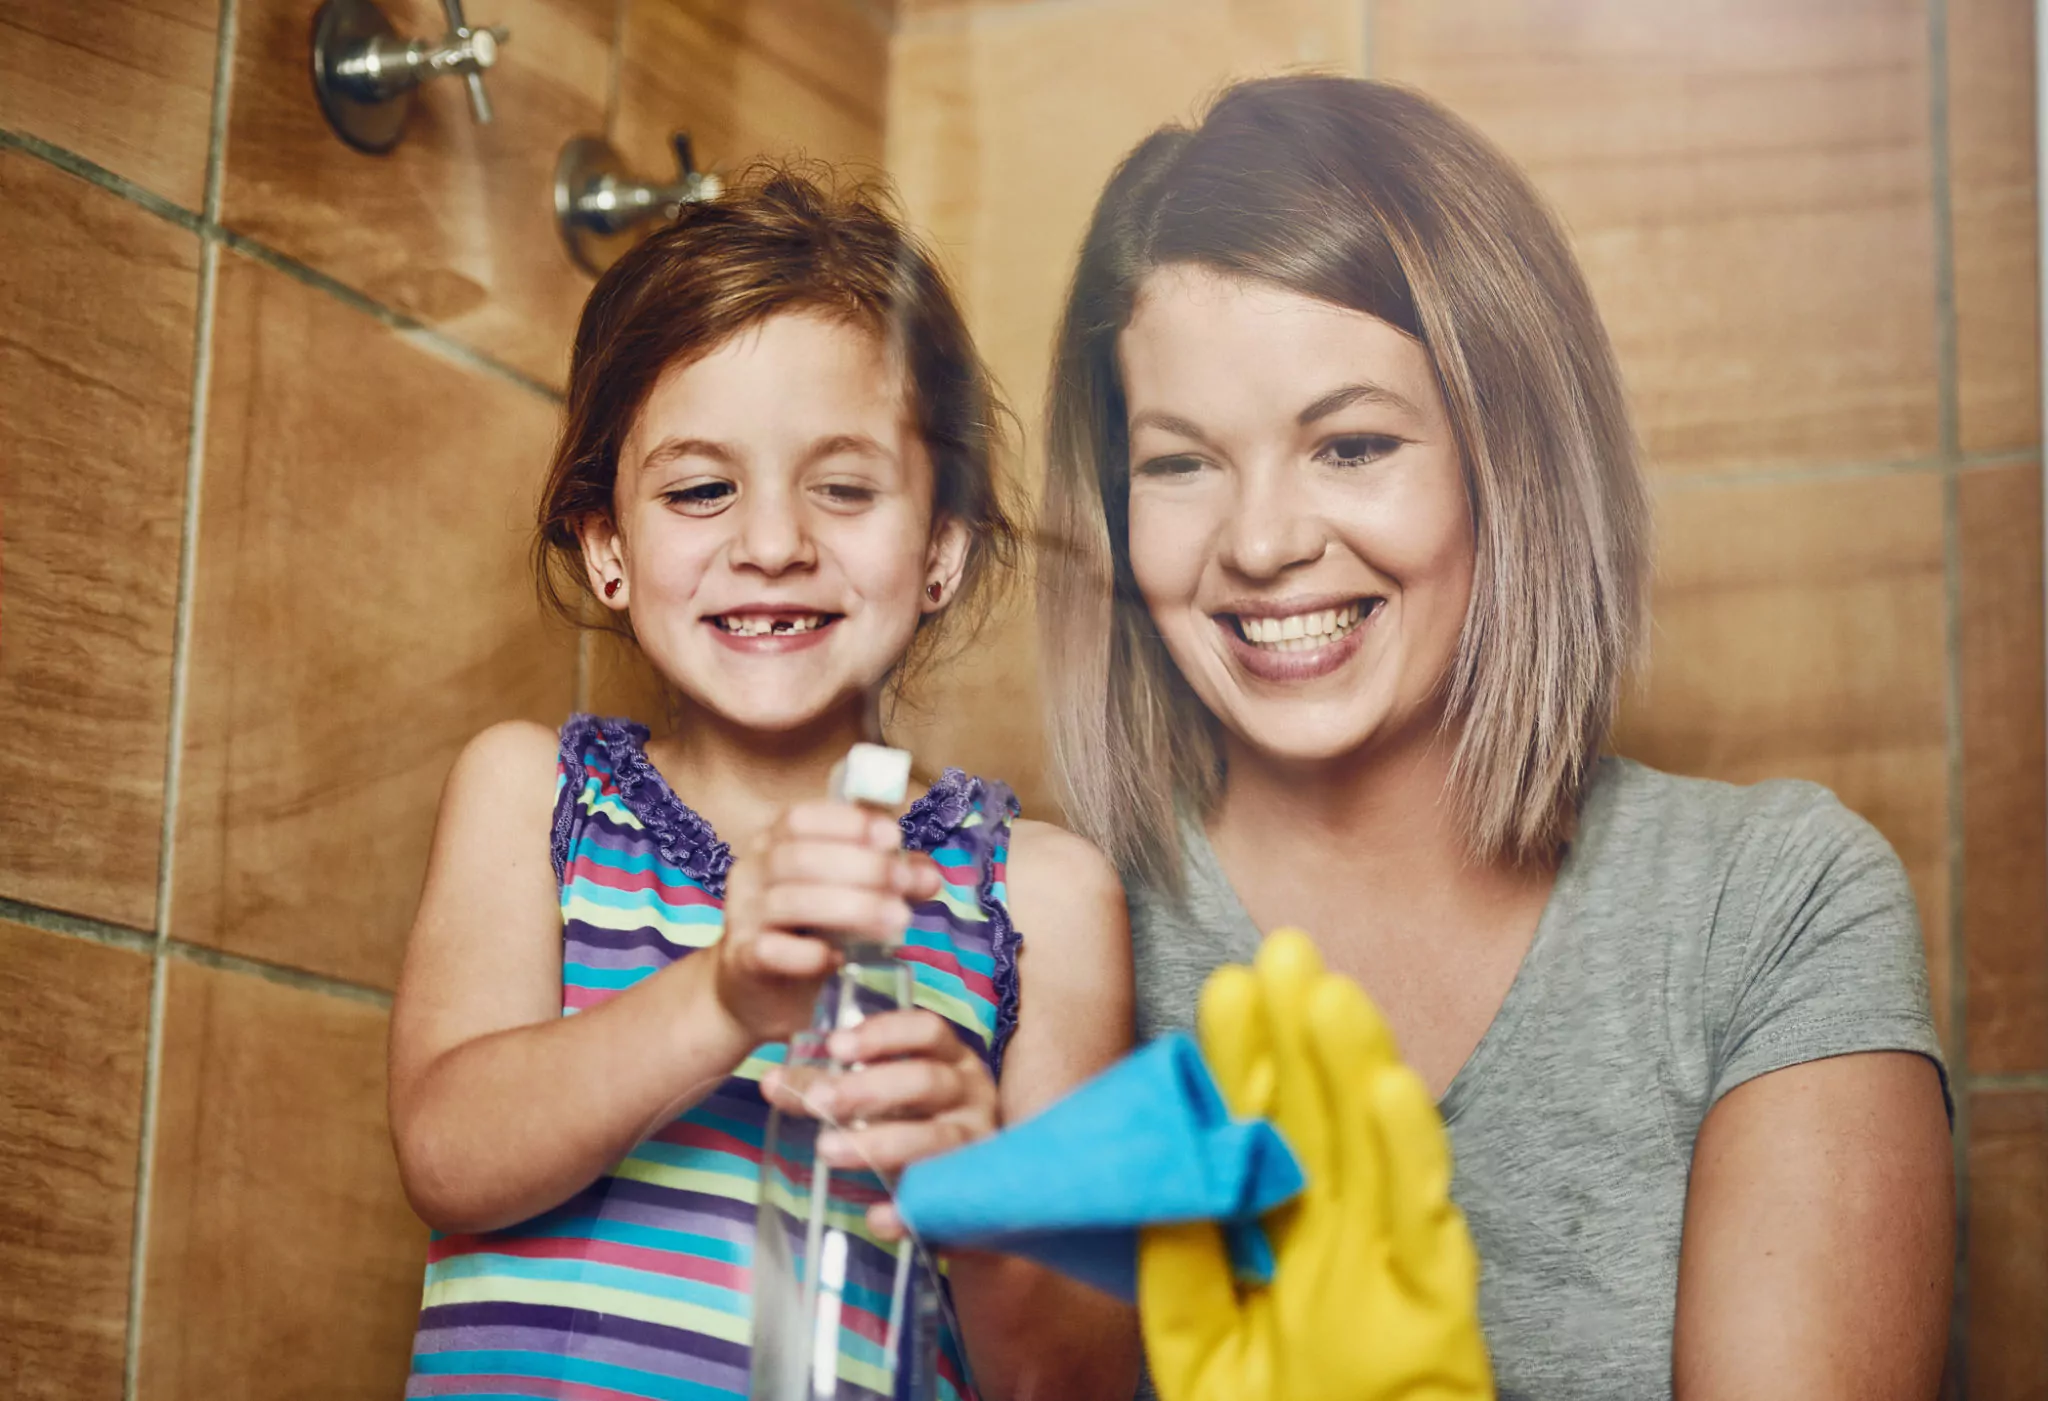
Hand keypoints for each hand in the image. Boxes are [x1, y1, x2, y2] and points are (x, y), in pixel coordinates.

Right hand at [714, 802, 940, 1043]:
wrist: (758, 991)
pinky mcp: (743, 960)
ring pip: (789, 901)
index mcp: (774, 843)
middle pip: (800, 857)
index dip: (848, 822)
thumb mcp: (850, 895)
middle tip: (904, 883)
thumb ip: (889, 880)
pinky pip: (769, 950)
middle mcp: (751, 872)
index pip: (800, 817)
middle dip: (862, 867)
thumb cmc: (809, 930)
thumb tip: (929, 876)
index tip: (892, 837)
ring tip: (897, 920)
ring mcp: (742, 916)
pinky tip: (839, 959)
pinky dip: (807, 954)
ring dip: (850, 907)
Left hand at [762, 1007, 999, 1238]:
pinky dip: (910, 1211)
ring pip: (937, 1138)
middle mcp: (972, 1095)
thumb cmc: (917, 1125)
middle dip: (870, 1088)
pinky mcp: (976, 1193)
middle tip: (818, 1101)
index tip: (835, 1045)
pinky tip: (876, 1217)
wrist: (979, 1193)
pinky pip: (945, 1203)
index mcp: (952, 1060)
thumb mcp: (879, 1099)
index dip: (884, 1034)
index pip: (927, 1030)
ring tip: (827, 1150)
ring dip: (882, 1143)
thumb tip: (771, 1083)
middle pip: (926, 1080)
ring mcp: (978, 1143)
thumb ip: (829, 1086)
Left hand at [1139, 931, 1492, 1400]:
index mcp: (1288, 1246)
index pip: (1269, 1137)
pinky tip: (1384, 1087)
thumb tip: (1161, 1176)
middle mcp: (1346, 1245)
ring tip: (1328, 991)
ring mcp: (1395, 1275)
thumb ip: (1181, 1272)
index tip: (1230, 987)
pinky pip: (1425, 1225)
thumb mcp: (1200, 1356)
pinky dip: (1407, 1154)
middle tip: (1282, 950)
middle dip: (1303, 1035)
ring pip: (1379, 1152)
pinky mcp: (1436, 1319)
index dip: (1251, 1062)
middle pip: (1325, 1123)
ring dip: (1355, 1068)